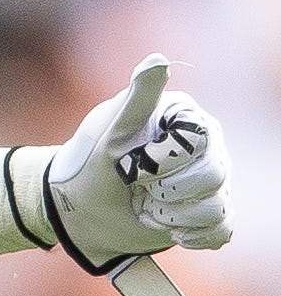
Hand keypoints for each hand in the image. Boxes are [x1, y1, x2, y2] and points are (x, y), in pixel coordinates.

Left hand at [36, 56, 233, 271]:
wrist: (77, 210)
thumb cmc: (90, 164)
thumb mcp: (110, 130)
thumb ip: (138, 98)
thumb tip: (156, 60)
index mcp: (188, 119)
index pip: (198, 142)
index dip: (162, 161)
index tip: (132, 164)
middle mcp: (209, 147)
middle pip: (213, 176)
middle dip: (166, 191)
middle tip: (137, 188)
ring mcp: (212, 181)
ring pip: (216, 207)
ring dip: (171, 216)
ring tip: (146, 206)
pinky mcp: (209, 214)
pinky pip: (219, 231)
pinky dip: (189, 235)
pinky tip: (166, 226)